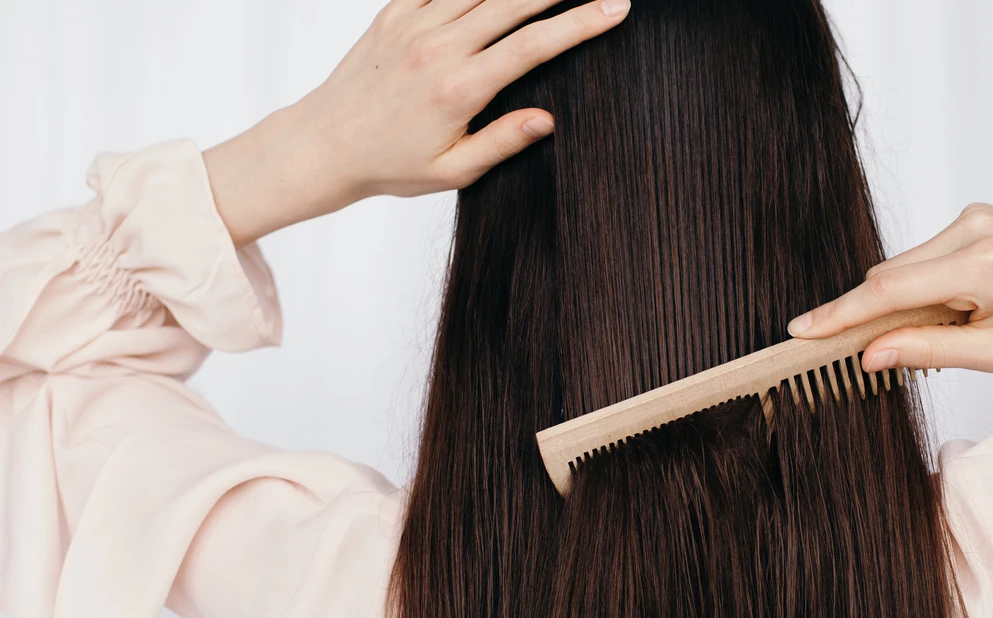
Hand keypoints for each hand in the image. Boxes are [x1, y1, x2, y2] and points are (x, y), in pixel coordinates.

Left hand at [204, 0, 630, 245]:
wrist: (323, 145)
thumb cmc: (390, 165)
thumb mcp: (453, 171)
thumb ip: (502, 142)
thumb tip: (548, 120)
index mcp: (460, 89)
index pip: (534, 46)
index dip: (580, 24)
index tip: (615, 8)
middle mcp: (438, 48)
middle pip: (513, 1)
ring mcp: (413, 25)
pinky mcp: (392, 14)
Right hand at [786, 204, 992, 381]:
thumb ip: (928, 350)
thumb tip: (870, 354)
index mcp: (983, 265)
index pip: (887, 292)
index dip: (839, 317)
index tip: (799, 333)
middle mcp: (974, 228)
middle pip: (890, 277)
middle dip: (873, 317)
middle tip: (866, 358)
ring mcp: (977, 216)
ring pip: (907, 267)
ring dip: (906, 304)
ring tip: (959, 333)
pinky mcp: (981, 216)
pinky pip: (929, 257)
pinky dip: (926, 287)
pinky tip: (961, 311)